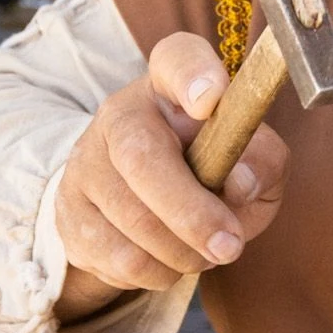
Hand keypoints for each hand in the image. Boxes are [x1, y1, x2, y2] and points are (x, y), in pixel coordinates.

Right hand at [55, 31, 289, 320]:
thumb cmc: (211, 173)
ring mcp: (87, 162)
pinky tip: (169, 260)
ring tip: (204, 252)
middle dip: (190, 211)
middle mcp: (120, 113)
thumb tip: (241, 180)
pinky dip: (157, 272)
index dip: (194, 75)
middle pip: (141, 155)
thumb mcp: (251, 162)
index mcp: (172, 85)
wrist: (145, 208)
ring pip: (131, 218)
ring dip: (181, 252)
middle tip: (229, 245)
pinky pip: (118, 256)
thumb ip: (263, 160)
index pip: (177, 60)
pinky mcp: (70, 212)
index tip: (212, 98)